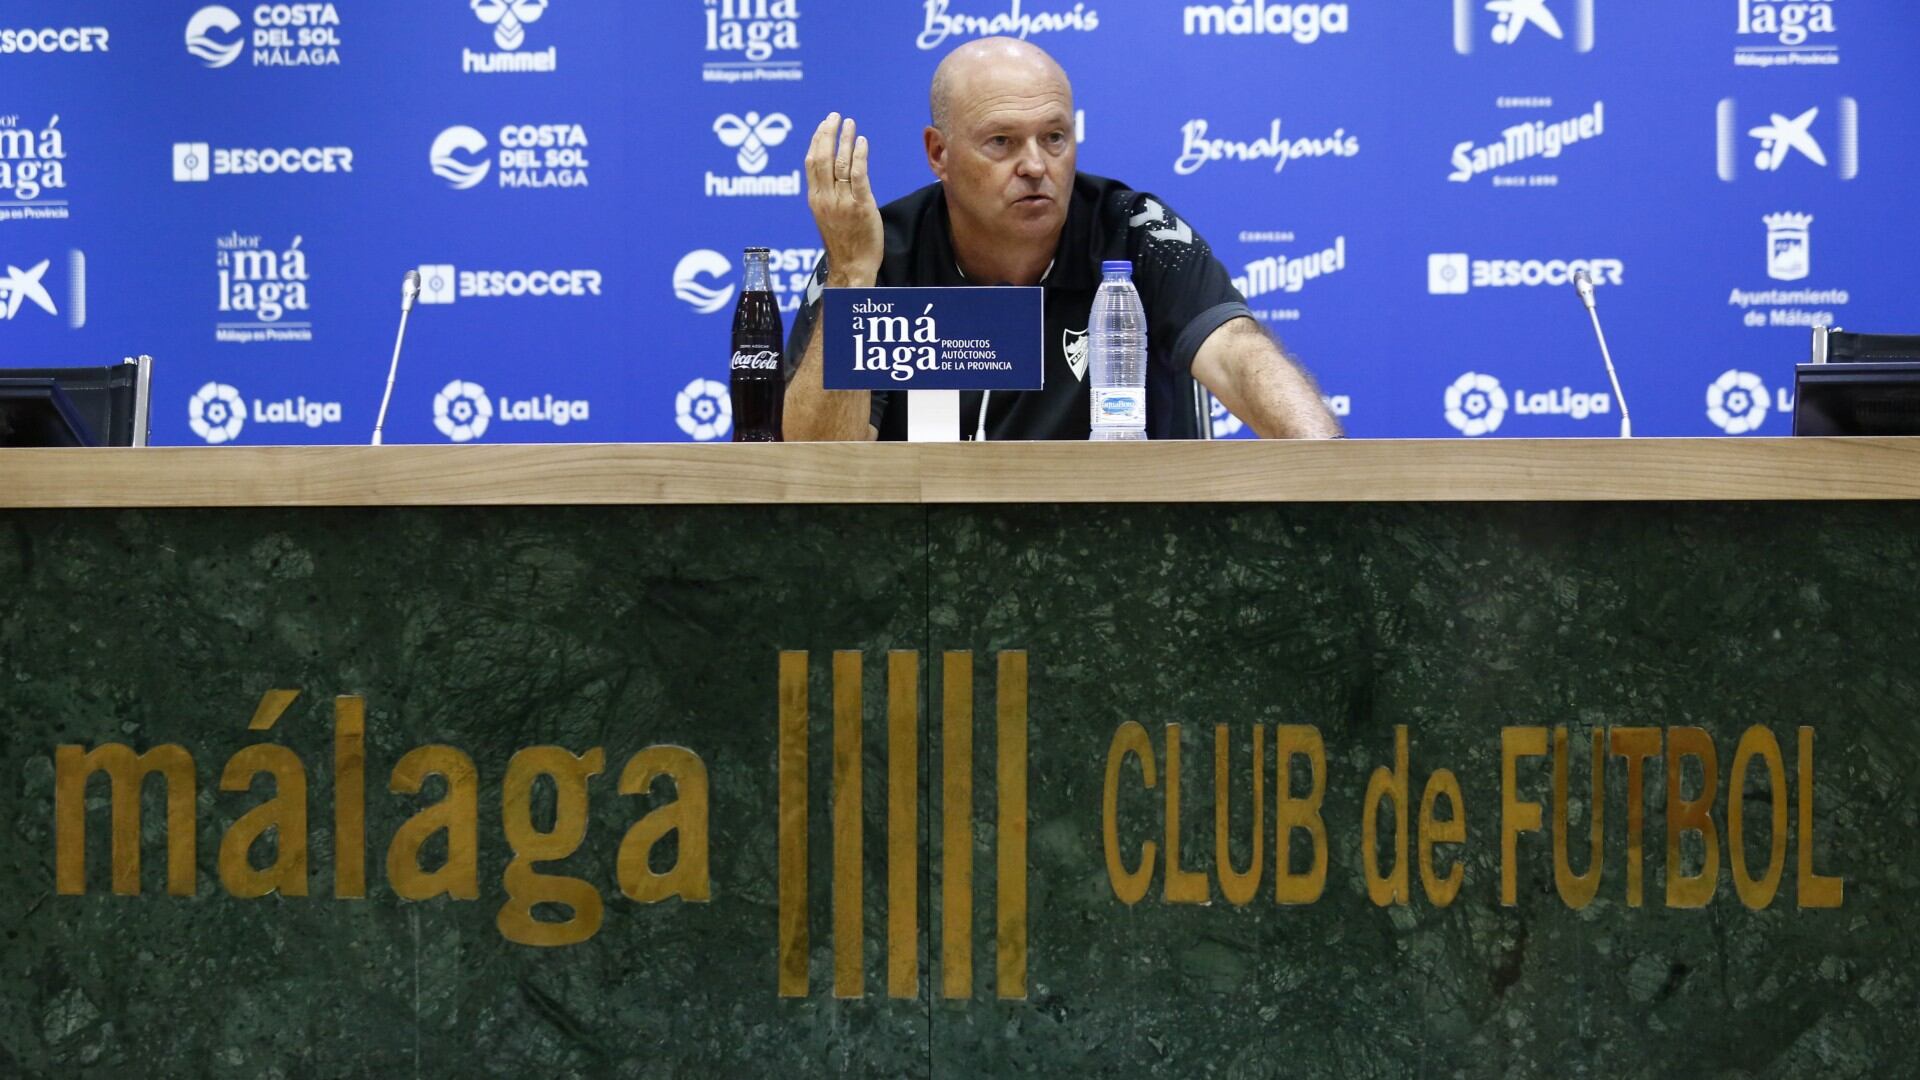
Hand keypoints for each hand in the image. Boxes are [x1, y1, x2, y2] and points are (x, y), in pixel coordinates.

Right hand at [804, 113, 883, 286]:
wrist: (852, 266)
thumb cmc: (844, 242)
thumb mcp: (827, 216)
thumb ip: (827, 194)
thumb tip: (831, 173)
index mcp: (815, 199)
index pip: (811, 163)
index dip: (817, 140)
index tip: (824, 124)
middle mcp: (825, 198)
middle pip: (822, 158)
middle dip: (828, 133)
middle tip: (835, 117)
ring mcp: (842, 202)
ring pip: (840, 163)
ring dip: (845, 140)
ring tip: (850, 124)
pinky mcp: (860, 206)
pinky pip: (857, 175)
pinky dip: (859, 155)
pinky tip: (862, 142)